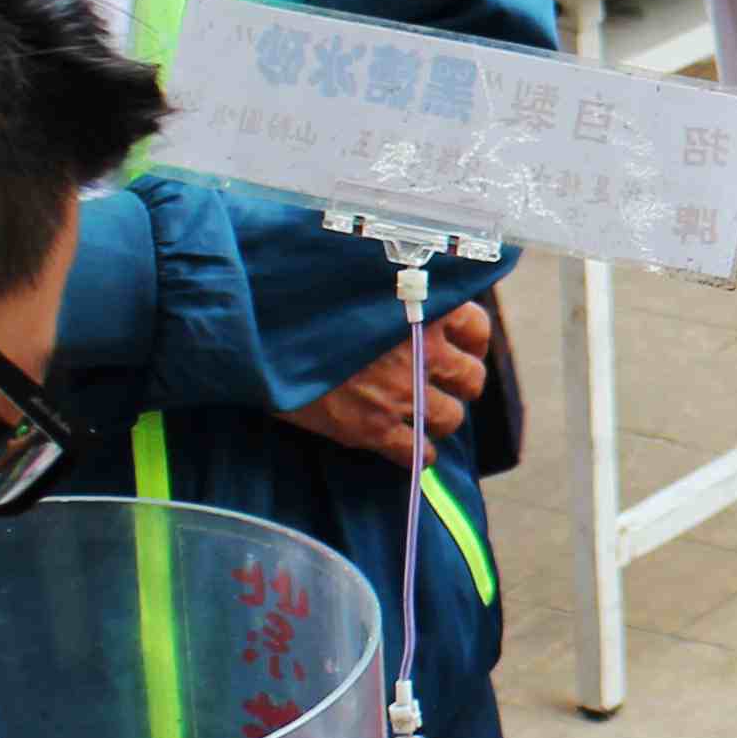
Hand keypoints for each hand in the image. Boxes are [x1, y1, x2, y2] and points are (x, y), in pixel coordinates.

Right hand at [279, 298, 492, 463]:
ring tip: (424, 416)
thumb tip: (411, 305)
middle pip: (471, 379)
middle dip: (460, 386)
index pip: (477, 328)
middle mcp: (422, 349)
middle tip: (443, 387)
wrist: (259, 331)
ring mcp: (401, 391)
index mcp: (423, 307)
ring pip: (450, 419)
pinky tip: (410, 449)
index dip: (472, 344)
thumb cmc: (305, 301)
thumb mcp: (360, 282)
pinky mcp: (375, 427)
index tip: (462, 349)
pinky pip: (419, 452)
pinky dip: (420, 455)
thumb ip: (395, 294)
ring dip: (440, 419)